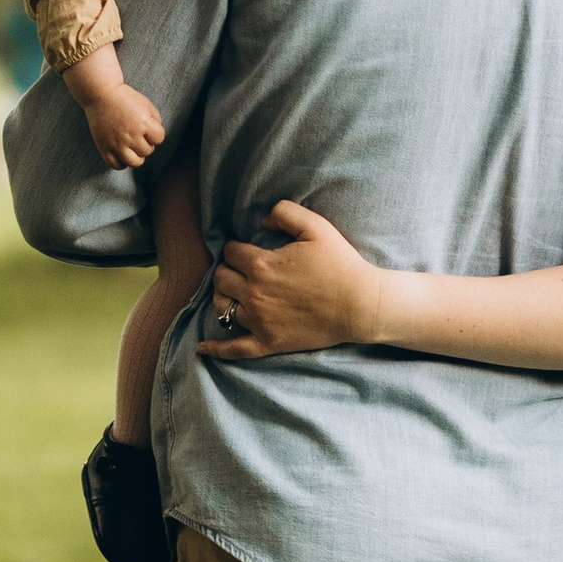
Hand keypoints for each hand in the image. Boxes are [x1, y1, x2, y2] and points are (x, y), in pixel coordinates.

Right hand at [67, 50, 165, 168]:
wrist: (101, 94)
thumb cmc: (125, 98)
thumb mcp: (146, 104)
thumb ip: (155, 120)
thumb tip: (156, 137)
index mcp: (144, 123)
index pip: (159, 138)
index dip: (156, 133)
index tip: (148, 127)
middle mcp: (131, 135)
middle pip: (147, 151)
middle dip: (146, 143)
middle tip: (138, 135)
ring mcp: (117, 143)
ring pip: (134, 162)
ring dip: (137, 156)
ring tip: (132, 148)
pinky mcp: (104, 147)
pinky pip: (116, 165)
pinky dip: (121, 163)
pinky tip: (121, 153)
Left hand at [199, 201, 389, 358]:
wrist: (360, 305)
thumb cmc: (340, 264)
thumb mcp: (315, 226)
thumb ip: (284, 212)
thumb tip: (261, 220)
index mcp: (261, 264)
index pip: (230, 252)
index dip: (237, 249)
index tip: (247, 250)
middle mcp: (254, 293)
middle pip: (221, 278)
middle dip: (228, 270)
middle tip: (241, 270)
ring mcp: (259, 321)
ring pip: (222, 307)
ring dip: (224, 297)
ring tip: (233, 293)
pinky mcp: (268, 342)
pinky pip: (234, 349)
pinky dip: (215, 349)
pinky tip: (202, 348)